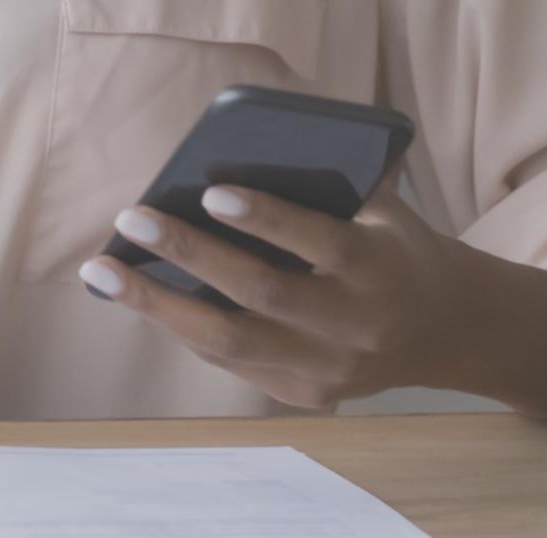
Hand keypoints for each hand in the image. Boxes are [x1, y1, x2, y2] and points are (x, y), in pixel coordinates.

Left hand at [78, 177, 472, 410]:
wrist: (444, 329)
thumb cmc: (393, 246)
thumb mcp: (382, 209)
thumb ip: (327, 184)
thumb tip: (234, 151)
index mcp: (383, 269)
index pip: (323, 243)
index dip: (268, 219)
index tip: (210, 190)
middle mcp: (357, 327)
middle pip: (262, 294)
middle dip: (189, 255)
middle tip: (131, 218)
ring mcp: (329, 370)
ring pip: (230, 342)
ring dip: (157, 305)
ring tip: (102, 270)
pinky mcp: (305, 395)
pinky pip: (230, 361)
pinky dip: (181, 326)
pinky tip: (139, 295)